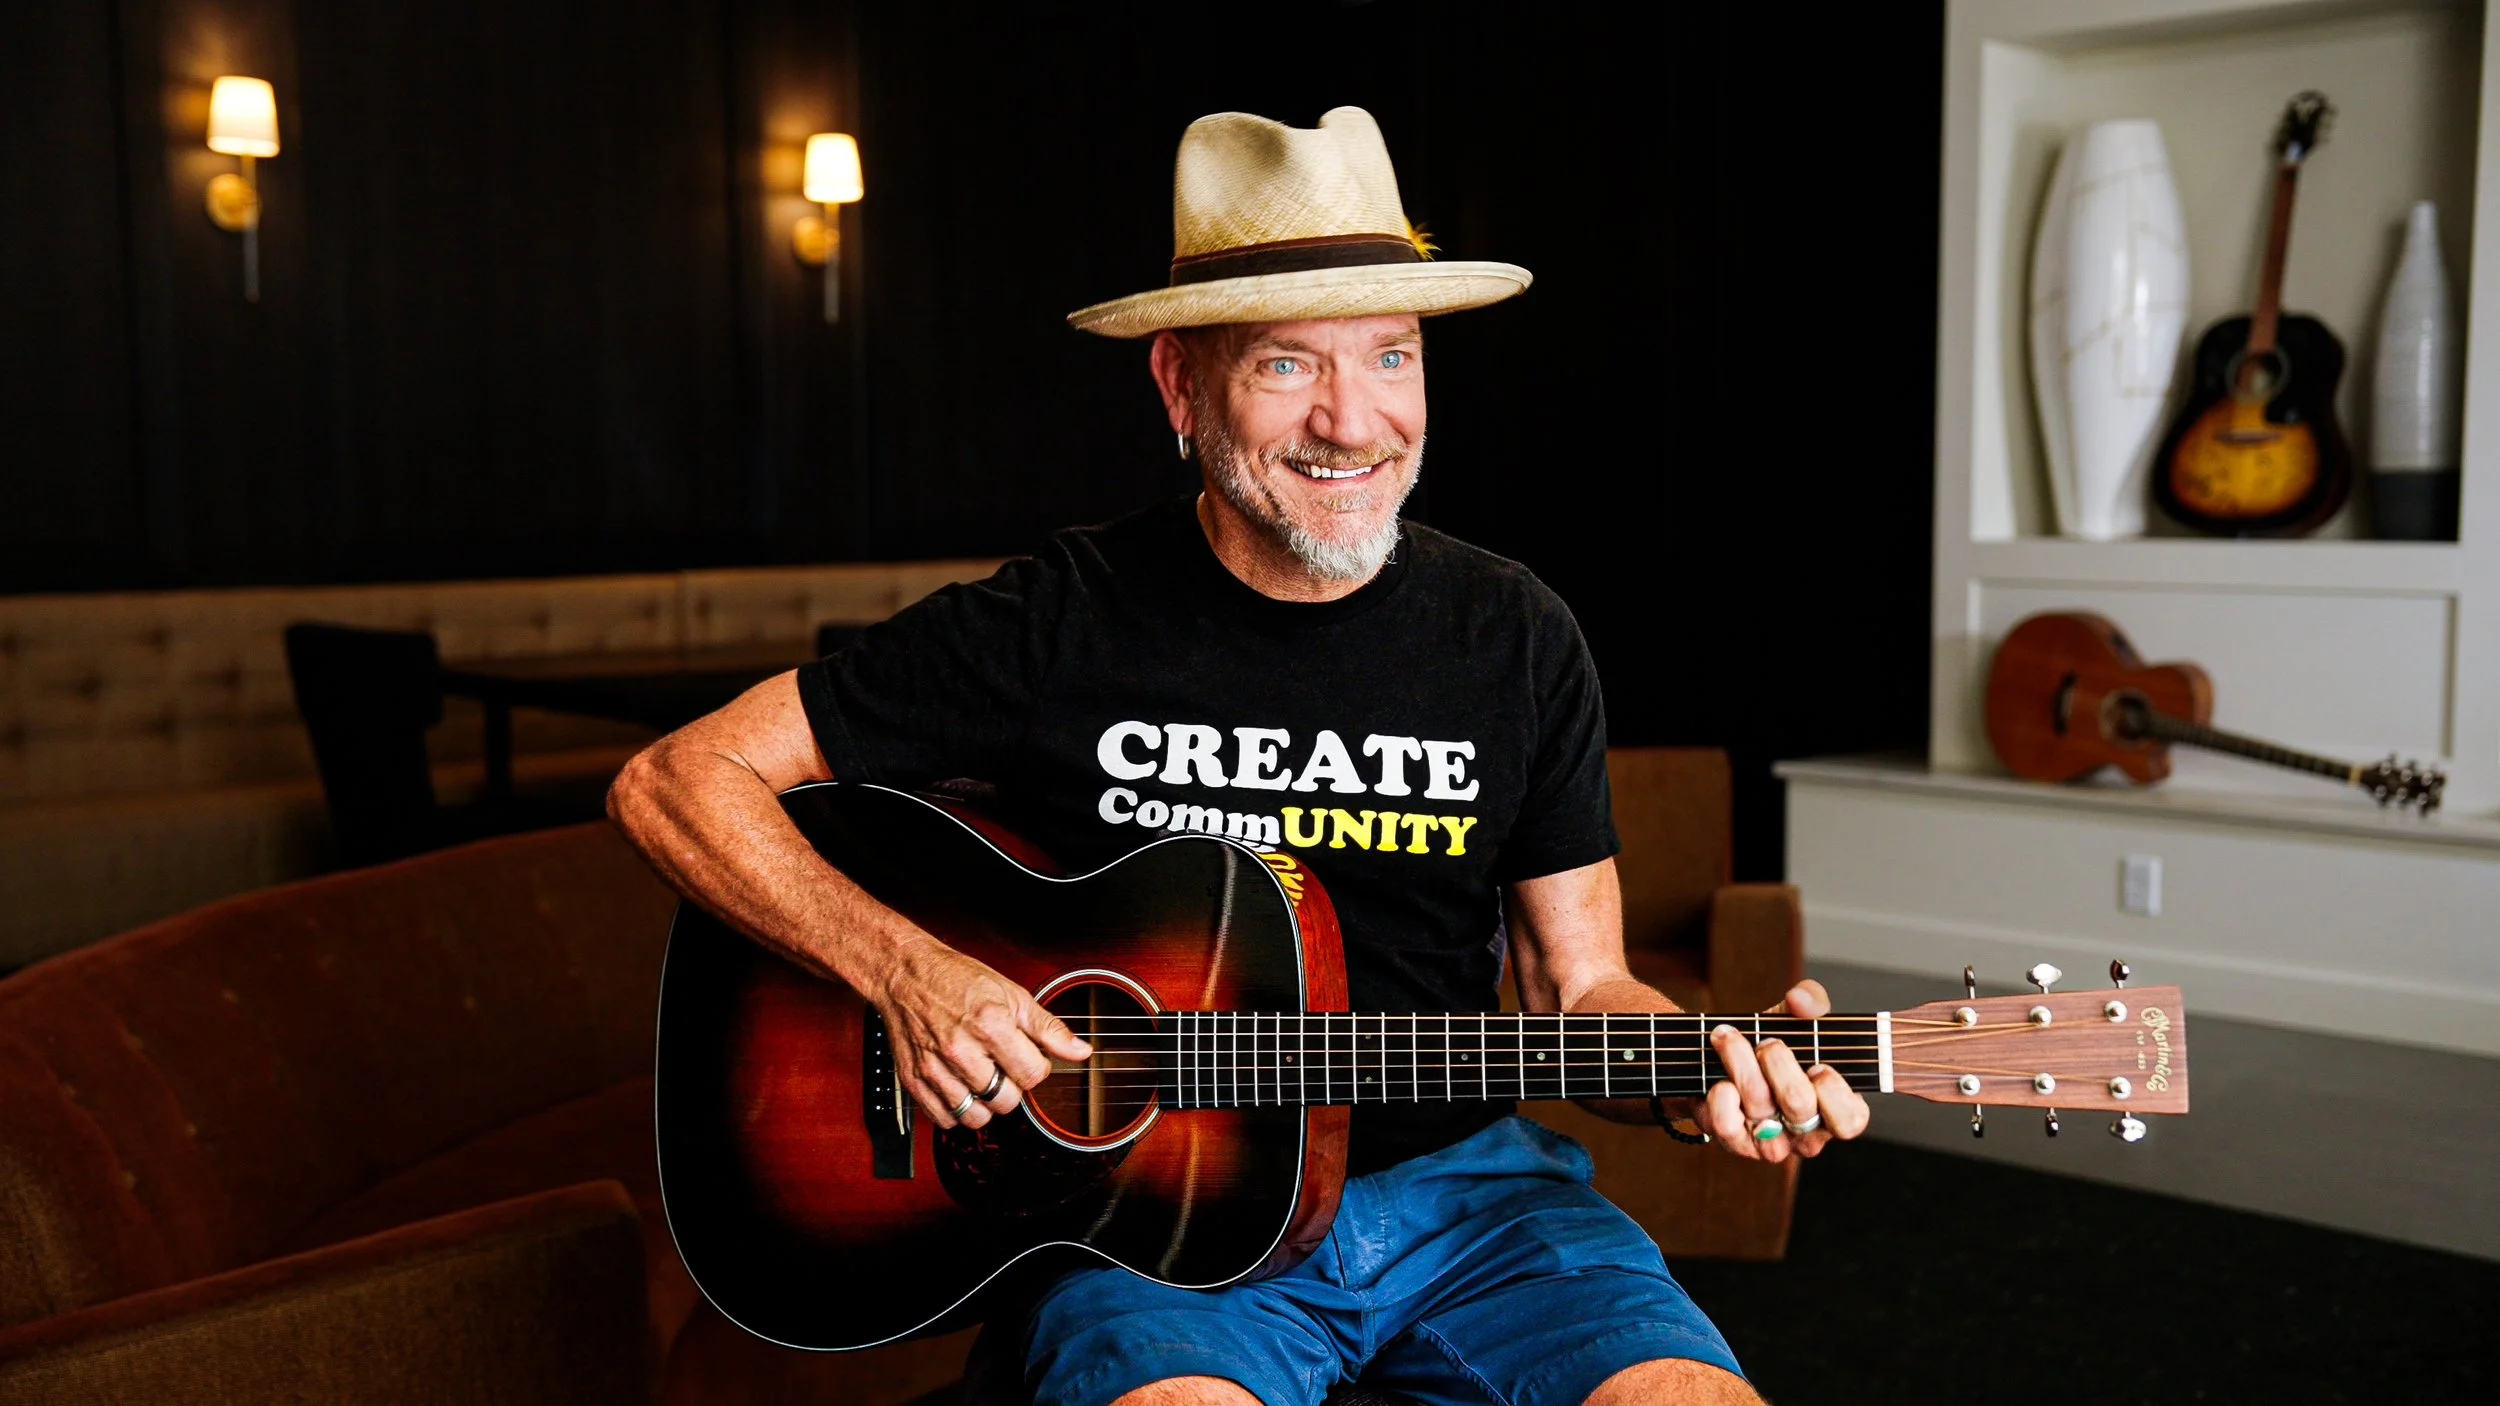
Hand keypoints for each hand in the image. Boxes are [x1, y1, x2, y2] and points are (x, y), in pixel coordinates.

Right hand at [870, 936, 1090, 1129]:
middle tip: (1003, 1066)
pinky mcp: (914, 1080)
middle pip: (1006, 1101)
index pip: (1032, 1075)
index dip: (1037, 1068)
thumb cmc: (957, 980)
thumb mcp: (1012, 994)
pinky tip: (960, 1087)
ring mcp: (934, 1067)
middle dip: (1012, 1087)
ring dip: (985, 1103)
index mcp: (990, 1024)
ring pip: (976, 1117)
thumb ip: (1048, 1028)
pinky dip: (957, 1111)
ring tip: (982, 1079)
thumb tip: (1081, 1052)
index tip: (1027, 1057)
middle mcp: (960, 1049)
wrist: (905, 974)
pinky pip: (945, 1119)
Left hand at [1701, 980, 1871, 1162]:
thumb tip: (1802, 1000)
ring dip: (1740, 1060)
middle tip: (1767, 1043)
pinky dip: (1721, 1094)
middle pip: (1799, 1103)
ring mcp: (1770, 1142)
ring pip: (1759, 1105)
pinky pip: (1727, 1124)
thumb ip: (1811, 1001)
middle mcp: (1805, 1133)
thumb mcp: (1795, 1020)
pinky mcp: (1735, 1142)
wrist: (1720, 1062)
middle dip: (1778, 1060)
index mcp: (1833, 1110)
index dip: (1833, 1091)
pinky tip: (1720, 1079)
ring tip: (1729, 1038)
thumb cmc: (1771, 1049)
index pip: (1850, 1120)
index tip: (1818, 1065)